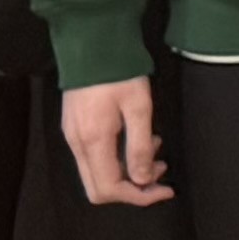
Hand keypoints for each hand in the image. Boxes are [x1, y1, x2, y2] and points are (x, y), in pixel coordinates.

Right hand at [62, 76, 169, 210]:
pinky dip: (118, 158)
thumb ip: (139, 147)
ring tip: (155, 147)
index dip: (139, 196)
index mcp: (93, 141)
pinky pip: (94, 157)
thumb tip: (143, 180)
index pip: (110, 189)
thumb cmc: (119, 72)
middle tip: (160, 170)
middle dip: (133, 188)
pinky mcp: (74, 128)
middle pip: (99, 188)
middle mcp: (77, 144)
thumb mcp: (139, 108)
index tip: (165, 189)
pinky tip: (138, 138)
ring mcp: (72, 136)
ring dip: (128, 171)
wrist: (92, 43)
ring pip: (98, 174)